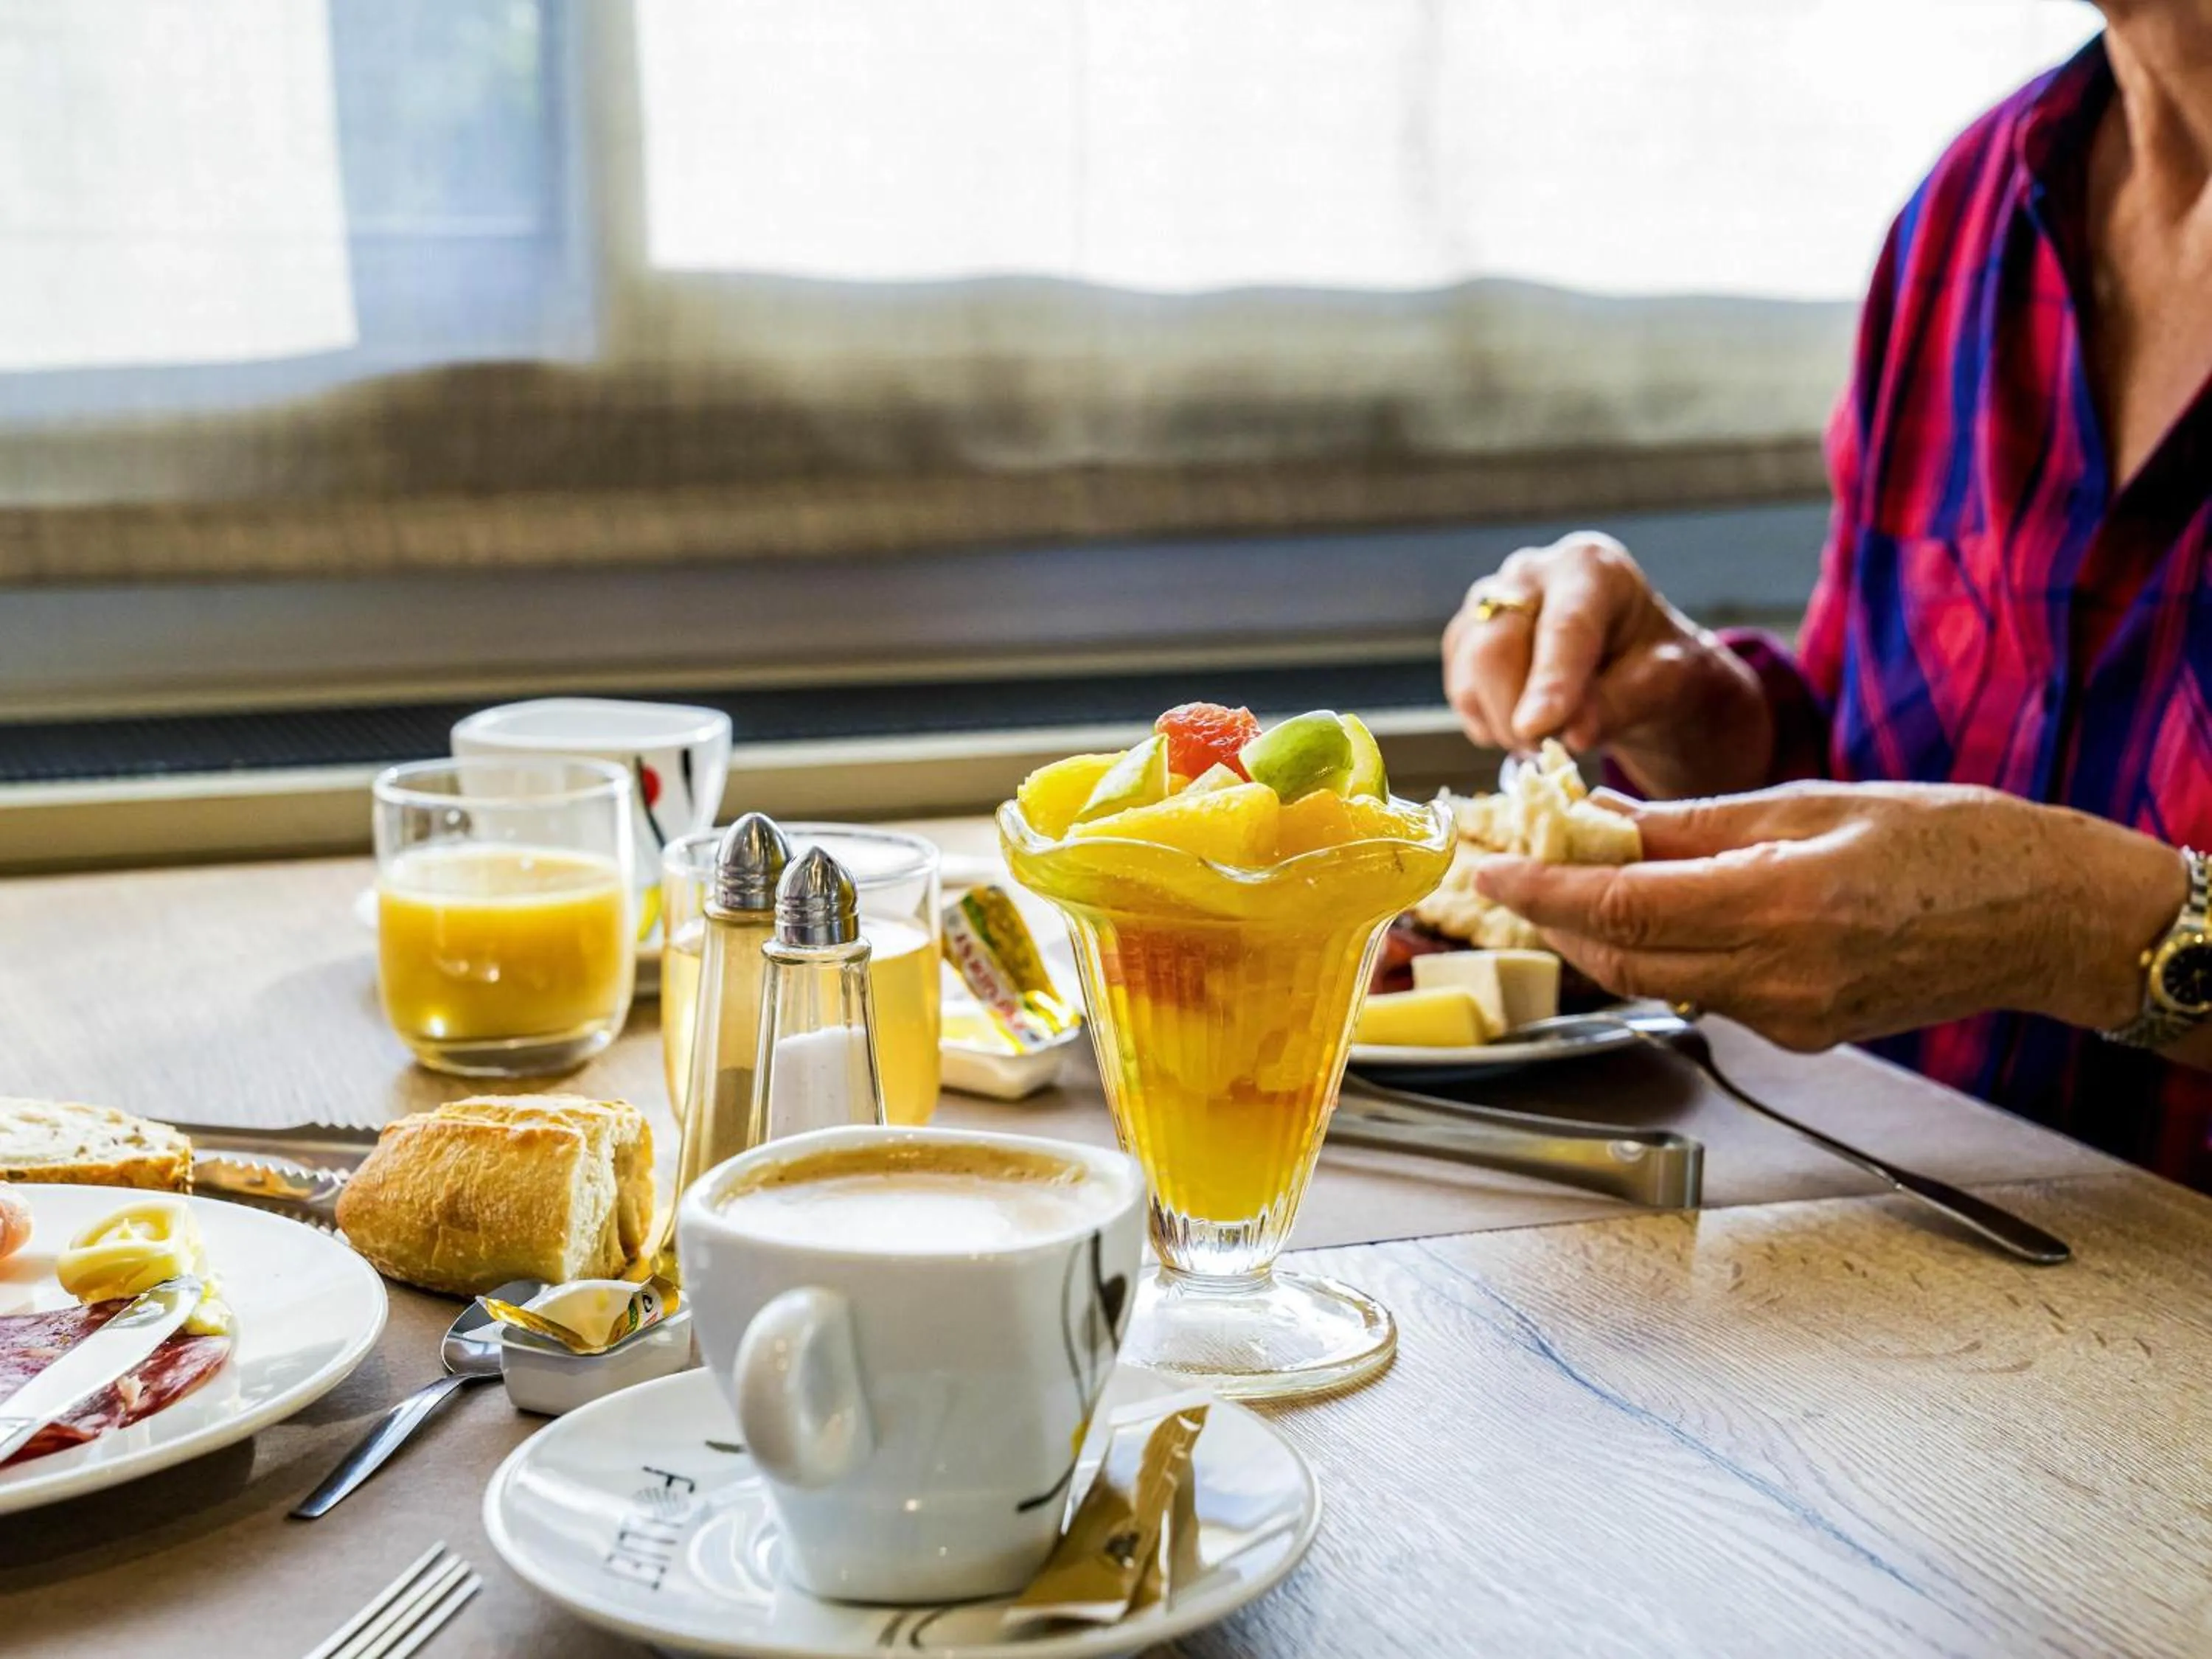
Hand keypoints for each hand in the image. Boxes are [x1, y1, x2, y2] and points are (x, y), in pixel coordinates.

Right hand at [1441, 531, 1773, 797]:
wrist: (1634, 662)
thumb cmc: (1654, 665)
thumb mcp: (1664, 683)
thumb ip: (1620, 703)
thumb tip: (1572, 734)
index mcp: (1588, 566)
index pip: (1564, 626)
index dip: (1550, 680)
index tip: (1537, 729)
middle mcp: (1529, 573)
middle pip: (1497, 647)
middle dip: (1518, 712)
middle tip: (1549, 750)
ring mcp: (1488, 601)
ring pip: (1469, 672)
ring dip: (1502, 723)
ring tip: (1545, 738)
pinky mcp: (1464, 636)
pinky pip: (1459, 688)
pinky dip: (1487, 721)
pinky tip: (1523, 722)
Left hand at [1472, 782, 2187, 1050]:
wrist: (2048, 915)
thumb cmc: (1955, 840)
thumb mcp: (1814, 803)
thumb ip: (1698, 822)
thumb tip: (1606, 817)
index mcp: (1782, 907)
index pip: (1623, 906)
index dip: (1543, 890)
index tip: (1491, 868)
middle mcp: (1779, 978)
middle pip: (1623, 958)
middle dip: (1554, 919)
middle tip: (1509, 876)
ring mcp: (1791, 1018)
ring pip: (1658, 980)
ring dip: (1602, 937)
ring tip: (1564, 886)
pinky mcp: (1801, 1033)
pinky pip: (1706, 992)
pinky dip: (1663, 953)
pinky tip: (1653, 914)